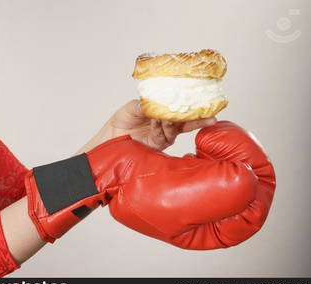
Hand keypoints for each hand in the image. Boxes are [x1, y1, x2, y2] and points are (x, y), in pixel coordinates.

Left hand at [76, 99, 216, 153]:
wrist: (111, 139)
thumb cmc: (122, 120)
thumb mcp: (132, 107)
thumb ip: (145, 104)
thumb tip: (157, 100)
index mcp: (162, 111)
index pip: (180, 106)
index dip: (192, 103)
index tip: (205, 100)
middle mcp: (165, 123)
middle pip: (186, 119)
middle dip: (199, 118)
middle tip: (210, 116)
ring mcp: (163, 134)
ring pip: (177, 128)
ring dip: (177, 121)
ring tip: (180, 116)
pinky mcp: (158, 145)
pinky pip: (165, 136)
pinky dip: (163, 128)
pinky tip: (160, 121)